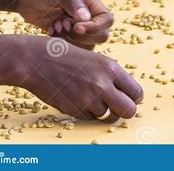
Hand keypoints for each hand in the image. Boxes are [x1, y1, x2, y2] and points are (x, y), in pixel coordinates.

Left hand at [15, 0, 112, 47]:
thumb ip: (72, 2)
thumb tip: (86, 18)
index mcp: (90, 1)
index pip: (106, 19)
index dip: (95, 27)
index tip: (76, 27)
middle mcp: (87, 15)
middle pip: (101, 35)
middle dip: (82, 36)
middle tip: (64, 25)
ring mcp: (77, 26)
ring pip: (88, 45)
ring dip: (71, 41)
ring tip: (56, 27)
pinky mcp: (65, 35)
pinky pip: (73, 48)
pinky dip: (61, 44)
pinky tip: (50, 30)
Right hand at [20, 37, 142, 121]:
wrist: (37, 60)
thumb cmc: (66, 56)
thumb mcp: (95, 59)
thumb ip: (110, 75)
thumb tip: (127, 94)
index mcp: (111, 68)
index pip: (136, 92)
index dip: (133, 98)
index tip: (127, 98)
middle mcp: (103, 84)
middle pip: (129, 111)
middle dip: (124, 111)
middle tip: (116, 106)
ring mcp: (88, 98)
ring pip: (108, 116)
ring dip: (103, 111)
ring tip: (92, 97)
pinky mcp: (74, 109)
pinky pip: (90, 118)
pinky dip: (87, 112)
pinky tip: (78, 97)